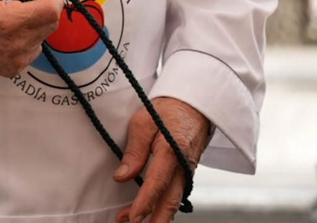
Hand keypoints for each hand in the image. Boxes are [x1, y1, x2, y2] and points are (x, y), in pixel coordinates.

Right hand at [0, 0, 64, 76]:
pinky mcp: (11, 69)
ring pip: (43, 38)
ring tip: (12, 19)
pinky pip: (32, 52)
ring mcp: (15, 59)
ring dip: (35, 26)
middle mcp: (15, 43)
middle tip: (25, 2)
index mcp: (10, 20)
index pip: (51, 11)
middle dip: (45, 10)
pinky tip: (7, 33)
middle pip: (51, 24)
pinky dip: (27, 41)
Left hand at [113, 97, 211, 222]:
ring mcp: (187, 171)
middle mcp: (183, 166)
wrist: (194, 105)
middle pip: (170, 201)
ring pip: (172, 201)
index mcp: (172, 150)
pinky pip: (175, 194)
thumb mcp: (143, 121)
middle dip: (154, 220)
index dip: (145, 202)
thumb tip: (121, 177)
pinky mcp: (186, 173)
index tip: (133, 217)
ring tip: (129, 221)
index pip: (158, 182)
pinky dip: (162, 205)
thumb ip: (134, 151)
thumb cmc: (167, 109)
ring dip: (155, 215)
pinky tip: (149, 212)